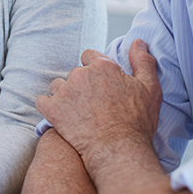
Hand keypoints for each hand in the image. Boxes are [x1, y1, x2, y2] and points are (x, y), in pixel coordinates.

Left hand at [36, 40, 160, 166]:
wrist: (119, 151)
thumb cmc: (137, 123)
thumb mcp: (150, 88)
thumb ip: (143, 61)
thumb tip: (137, 42)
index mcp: (102, 66)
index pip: (89, 56)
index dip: (94, 69)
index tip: (100, 85)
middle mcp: (80, 74)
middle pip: (74, 73)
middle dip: (82, 85)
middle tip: (93, 105)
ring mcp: (64, 91)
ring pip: (58, 86)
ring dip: (65, 96)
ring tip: (78, 113)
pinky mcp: (52, 109)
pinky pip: (42, 101)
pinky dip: (49, 108)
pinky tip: (60, 117)